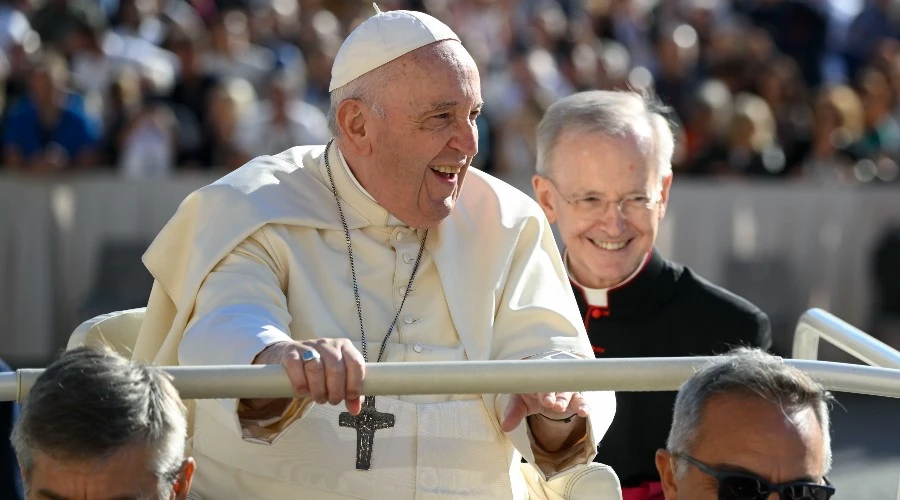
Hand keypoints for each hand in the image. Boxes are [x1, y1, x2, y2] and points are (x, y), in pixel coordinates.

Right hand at [245, 339, 365, 416]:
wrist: (291, 355)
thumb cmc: (320, 369)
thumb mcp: (337, 378)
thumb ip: (349, 393)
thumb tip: (355, 410)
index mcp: (344, 347)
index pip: (355, 363)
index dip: (354, 383)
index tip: (350, 396)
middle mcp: (328, 344)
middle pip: (336, 368)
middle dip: (336, 390)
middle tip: (332, 400)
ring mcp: (309, 345)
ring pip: (316, 368)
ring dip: (318, 389)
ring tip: (319, 398)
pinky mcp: (291, 351)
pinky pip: (296, 366)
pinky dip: (300, 382)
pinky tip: (302, 391)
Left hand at [500, 391, 589, 431]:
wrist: (543, 391)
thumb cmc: (529, 394)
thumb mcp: (520, 403)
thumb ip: (513, 413)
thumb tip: (505, 427)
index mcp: (537, 382)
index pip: (541, 384)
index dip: (544, 392)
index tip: (545, 400)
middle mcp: (552, 385)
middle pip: (556, 388)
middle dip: (555, 396)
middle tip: (554, 404)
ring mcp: (564, 391)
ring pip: (568, 393)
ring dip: (567, 400)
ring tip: (564, 408)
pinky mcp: (575, 399)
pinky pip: (581, 401)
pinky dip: (583, 406)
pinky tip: (584, 412)